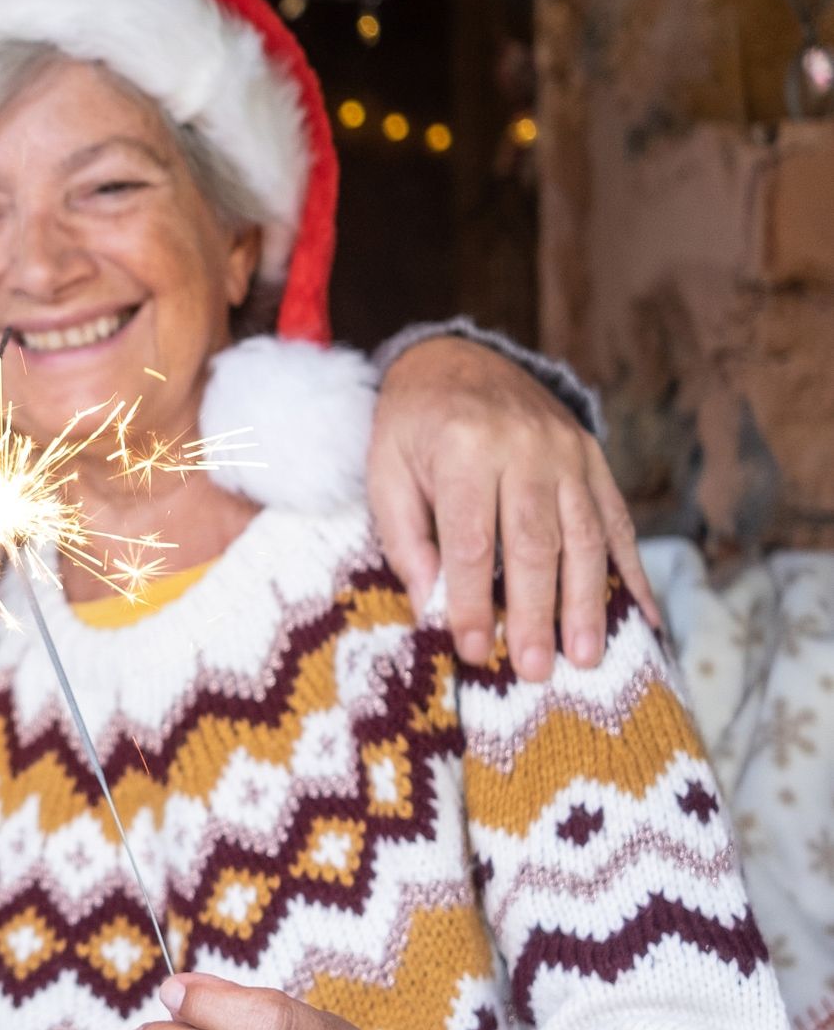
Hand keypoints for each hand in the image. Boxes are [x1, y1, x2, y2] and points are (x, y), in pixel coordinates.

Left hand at [369, 335, 657, 681]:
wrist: (454, 360)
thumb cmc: (411, 428)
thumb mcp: (385, 473)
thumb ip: (405, 539)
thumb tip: (429, 607)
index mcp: (465, 448)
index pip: (474, 541)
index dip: (474, 600)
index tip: (473, 650)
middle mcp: (526, 447)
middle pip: (536, 542)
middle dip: (537, 612)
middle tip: (535, 670)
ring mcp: (569, 450)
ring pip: (586, 535)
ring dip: (589, 602)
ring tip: (586, 657)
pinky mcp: (594, 457)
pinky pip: (618, 519)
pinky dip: (633, 571)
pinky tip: (644, 616)